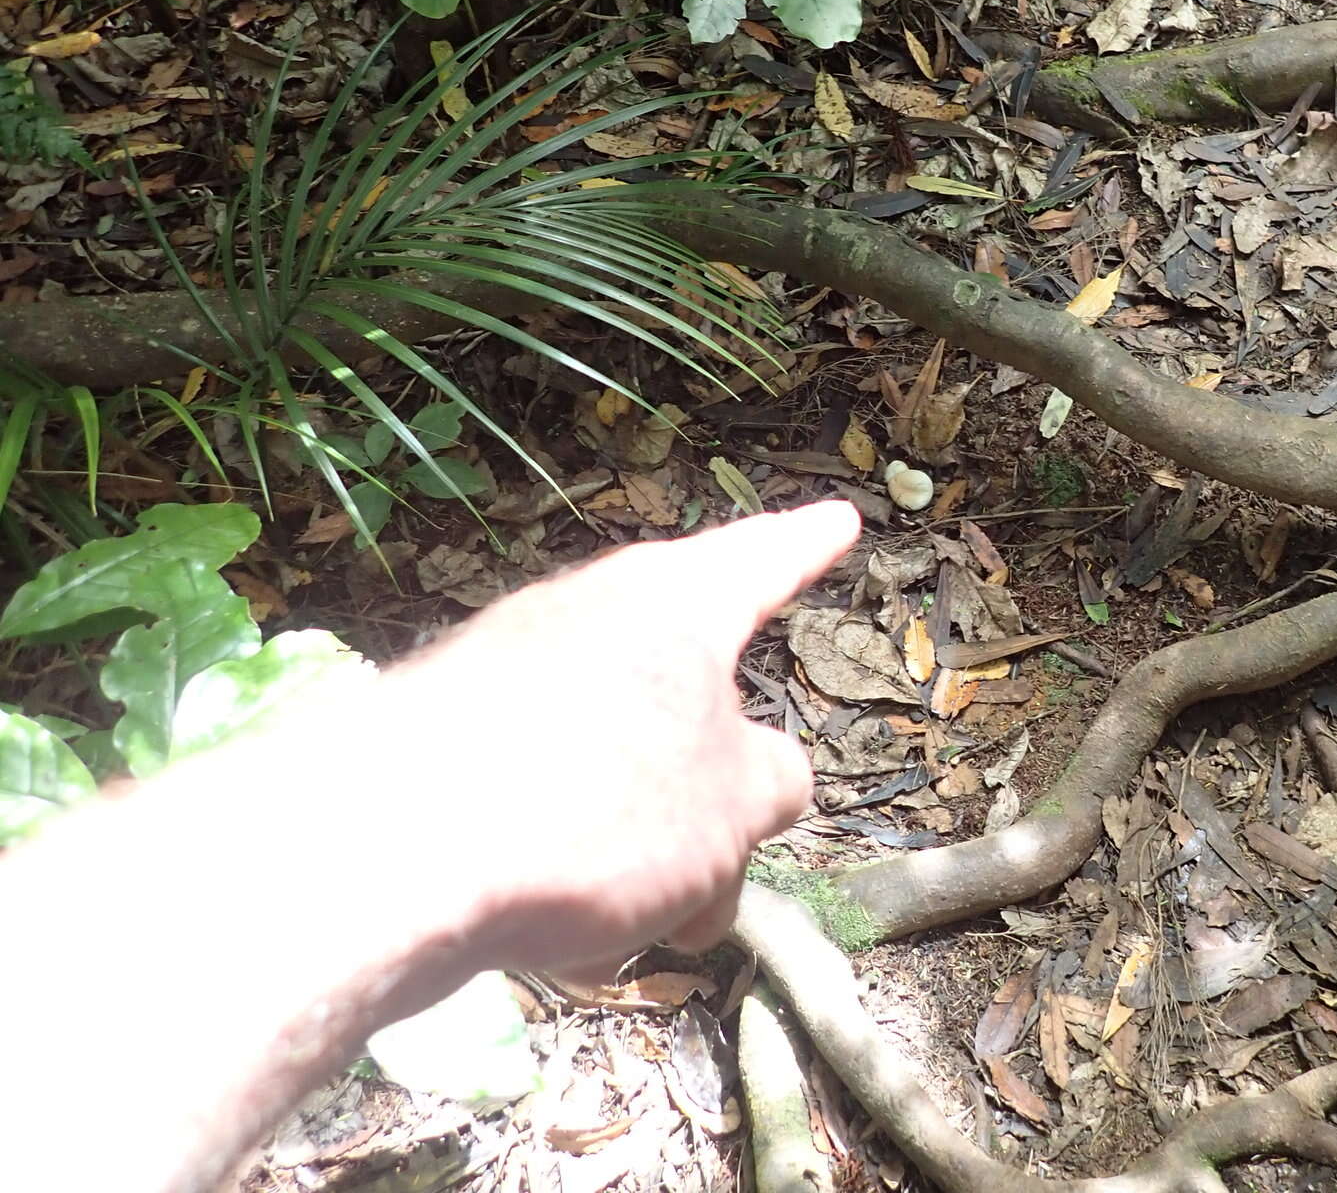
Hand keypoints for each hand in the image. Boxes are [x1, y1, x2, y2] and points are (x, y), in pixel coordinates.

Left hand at [377, 501, 857, 975]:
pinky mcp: (436, 737)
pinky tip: (566, 931)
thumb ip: (769, 783)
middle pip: (680, 690)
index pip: (764, 561)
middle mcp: (584, 612)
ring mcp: (502, 670)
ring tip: (656, 924)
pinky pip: (538, 787)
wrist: (382, 855)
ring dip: (644, 834)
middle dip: (712, 781)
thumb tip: (760, 778)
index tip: (838, 520)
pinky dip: (570, 848)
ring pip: (611, 753)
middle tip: (728, 856)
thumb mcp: (735, 808)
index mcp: (673, 603)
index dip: (808, 548)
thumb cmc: (595, 806)